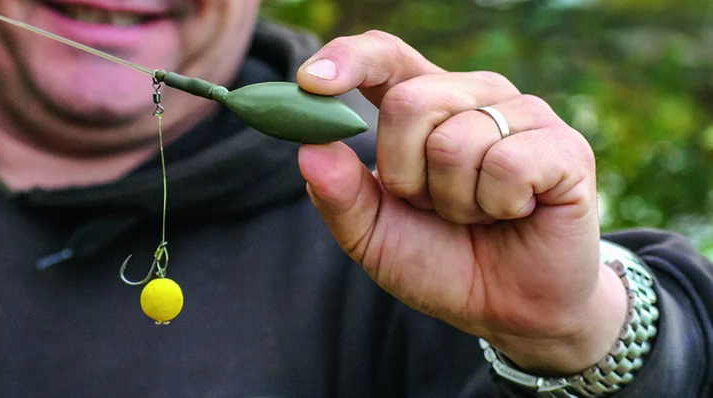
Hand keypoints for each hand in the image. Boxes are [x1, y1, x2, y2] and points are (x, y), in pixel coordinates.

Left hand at [296, 31, 627, 374]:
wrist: (508, 310)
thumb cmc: (439, 261)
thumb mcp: (373, 237)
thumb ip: (339, 195)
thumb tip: (309, 148)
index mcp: (425, 105)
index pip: (385, 56)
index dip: (349, 59)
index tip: (309, 83)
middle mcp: (474, 96)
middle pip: (408, 101)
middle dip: (404, 174)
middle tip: (432, 206)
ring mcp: (522, 116)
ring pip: (454, 140)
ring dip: (454, 200)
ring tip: (478, 215)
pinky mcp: (564, 147)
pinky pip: (507, 163)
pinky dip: (497, 205)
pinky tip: (515, 213)